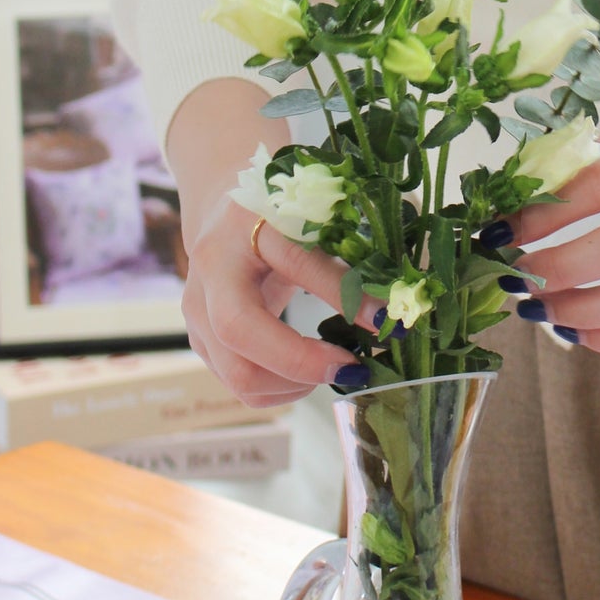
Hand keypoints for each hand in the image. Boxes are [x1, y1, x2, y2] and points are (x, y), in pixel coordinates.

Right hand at [168, 79, 360, 405]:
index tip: (387, 323)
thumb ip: (350, 253)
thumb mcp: (315, 216)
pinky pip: (239, 385)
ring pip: (238, 372)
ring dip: (295, 383)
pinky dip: (282, 390)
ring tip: (337, 368)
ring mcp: (197, 311)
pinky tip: (311, 373)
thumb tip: (401, 305)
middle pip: (238, 330)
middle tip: (354, 367)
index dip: (344, 295)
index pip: (295, 262)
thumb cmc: (280, 209)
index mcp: (245, 223)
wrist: (222, 209)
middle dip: (301, 361)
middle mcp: (211, 270)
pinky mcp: (202, 340)